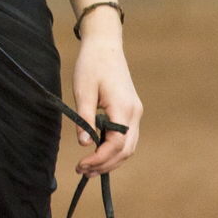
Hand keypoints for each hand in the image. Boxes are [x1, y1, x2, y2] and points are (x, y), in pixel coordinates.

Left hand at [71, 25, 141, 176]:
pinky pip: (127, 137)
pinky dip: (115, 149)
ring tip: (89, 168)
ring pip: (129, 146)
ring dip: (111, 160)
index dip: (99, 159)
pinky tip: (98, 153)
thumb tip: (84, 144)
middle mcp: (135, 113)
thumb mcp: (82, 90)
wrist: (105, 45)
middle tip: (82, 171)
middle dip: (105, 165)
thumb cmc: (91, 64)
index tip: (81, 164)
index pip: (116, 144)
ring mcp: (136, 112)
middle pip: (126, 150)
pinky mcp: (132, 110)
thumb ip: (84, 118)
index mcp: (123, 107)